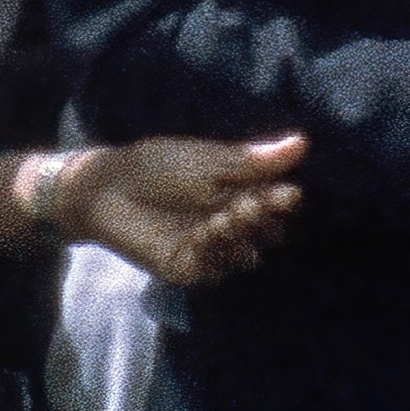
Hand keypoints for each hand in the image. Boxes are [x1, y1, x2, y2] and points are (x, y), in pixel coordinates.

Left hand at [51, 134, 306, 286]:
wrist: (107, 188)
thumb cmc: (156, 166)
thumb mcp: (208, 160)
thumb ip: (252, 160)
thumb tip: (303, 143)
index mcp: (238, 193)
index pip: (273, 202)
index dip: (282, 201)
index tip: (289, 194)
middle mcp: (229, 223)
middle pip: (265, 231)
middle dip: (265, 219)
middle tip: (256, 203)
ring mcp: (209, 248)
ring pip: (245, 252)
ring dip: (243, 234)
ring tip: (232, 212)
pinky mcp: (188, 268)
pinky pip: (216, 266)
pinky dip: (218, 248)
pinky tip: (212, 228)